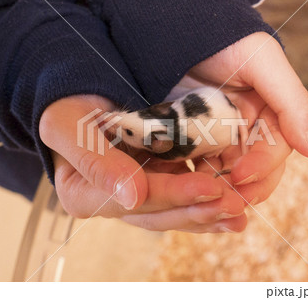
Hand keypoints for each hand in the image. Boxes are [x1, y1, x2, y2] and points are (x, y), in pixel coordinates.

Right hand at [39, 95, 247, 232]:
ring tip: (241, 213)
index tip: (207, 187)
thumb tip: (133, 196)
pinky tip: (234, 200)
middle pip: (159, 213)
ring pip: (175, 210)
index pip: (134, 201)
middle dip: (197, 210)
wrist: (75, 94)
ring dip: (208, 212)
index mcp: (85, 194)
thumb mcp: (67, 125)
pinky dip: (207, 199)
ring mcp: (135, 192)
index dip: (172, 195)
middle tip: (234, 205)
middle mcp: (112, 200)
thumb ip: (94, 160)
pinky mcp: (154, 179)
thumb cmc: (66, 105)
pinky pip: (182, 194)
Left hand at [184, 31, 307, 204]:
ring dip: (217, 189)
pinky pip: (196, 164)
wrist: (185, 30)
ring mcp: (219, 136)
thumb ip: (292, 103)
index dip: (262, 166)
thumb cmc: (229, 42)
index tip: (241, 176)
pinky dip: (193, 178)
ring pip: (225, 173)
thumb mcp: (264, 64)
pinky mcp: (193, 139)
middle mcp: (247, 130)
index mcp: (269, 115)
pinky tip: (183, 188)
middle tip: (225, 201)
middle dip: (242, 187)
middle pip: (252, 169)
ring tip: (203, 201)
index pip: (274, 150)